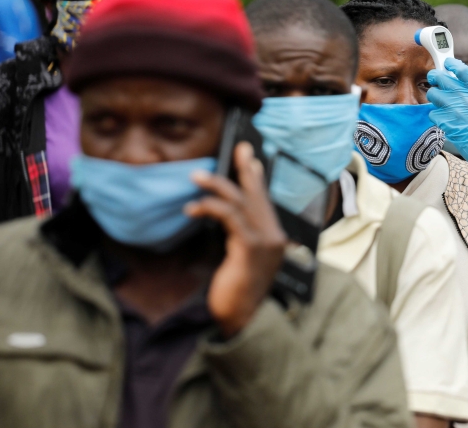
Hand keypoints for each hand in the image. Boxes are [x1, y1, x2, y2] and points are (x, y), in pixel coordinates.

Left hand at [185, 142, 287, 337]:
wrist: (241, 319)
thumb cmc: (236, 294)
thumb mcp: (240, 262)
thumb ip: (239, 240)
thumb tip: (224, 220)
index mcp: (274, 240)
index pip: (265, 202)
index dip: (257, 179)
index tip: (250, 160)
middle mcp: (274, 237)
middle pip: (258, 195)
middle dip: (246, 169)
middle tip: (239, 147)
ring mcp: (265, 241)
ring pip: (241, 202)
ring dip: (216, 185)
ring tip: (196, 176)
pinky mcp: (250, 247)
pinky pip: (229, 217)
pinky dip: (209, 207)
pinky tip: (193, 207)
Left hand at [427, 58, 467, 175]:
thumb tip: (456, 86)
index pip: (460, 69)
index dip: (451, 63)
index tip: (447, 63)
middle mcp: (462, 96)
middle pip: (439, 77)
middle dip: (434, 77)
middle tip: (435, 81)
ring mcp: (452, 108)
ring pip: (432, 94)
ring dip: (435, 98)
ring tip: (442, 105)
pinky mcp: (445, 121)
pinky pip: (432, 113)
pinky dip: (437, 116)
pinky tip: (445, 120)